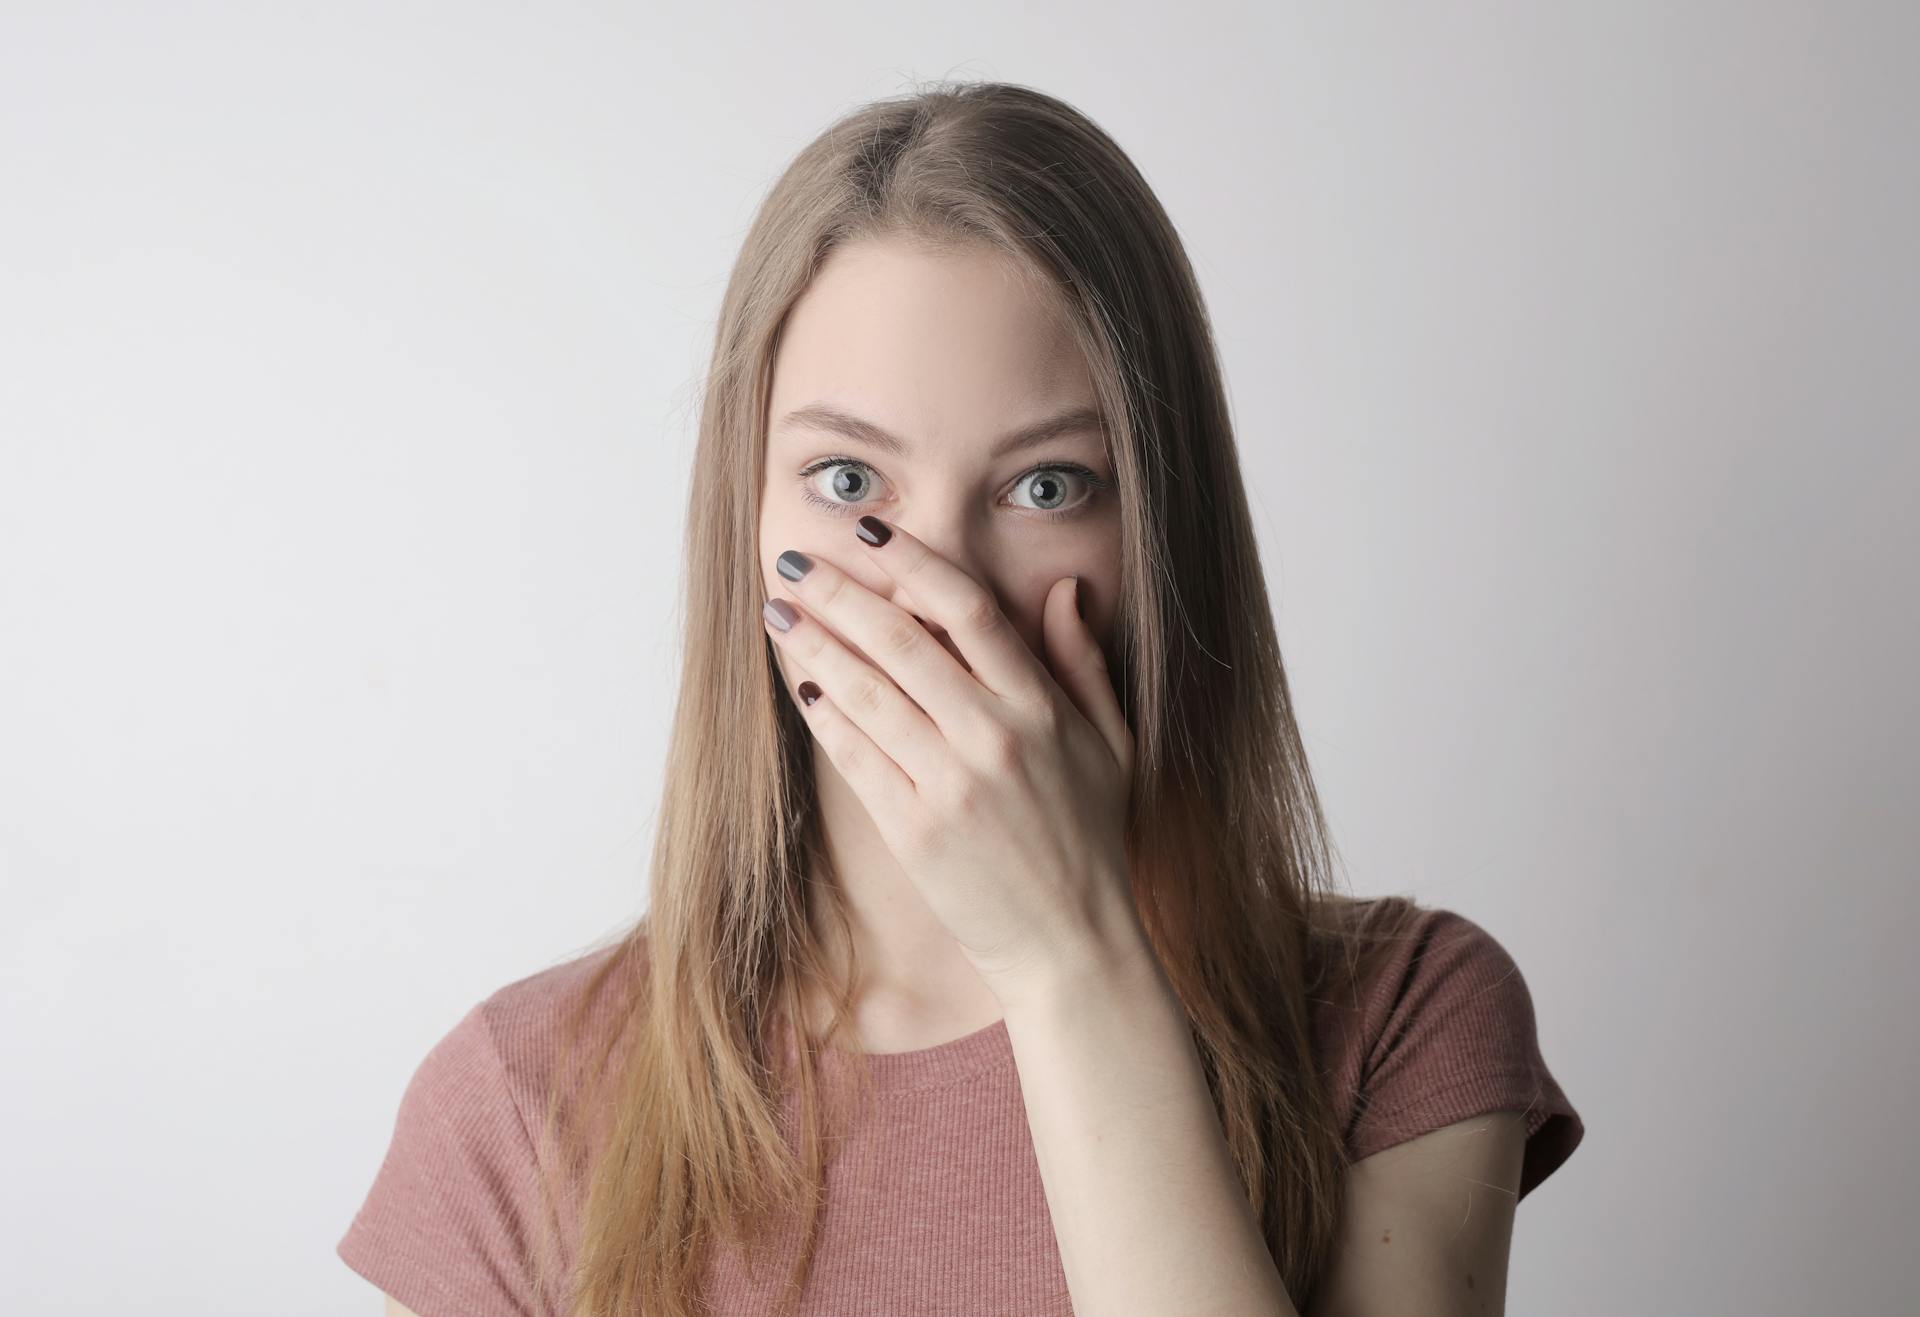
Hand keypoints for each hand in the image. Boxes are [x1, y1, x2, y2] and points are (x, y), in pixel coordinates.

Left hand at [761, 514, 1140, 1001]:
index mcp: (1040, 707)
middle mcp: (992, 737)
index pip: (967, 609)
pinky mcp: (913, 830)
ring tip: (779, 614)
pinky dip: (824, 716)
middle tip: (796, 561)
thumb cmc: (1092, 839)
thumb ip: (1082, 663)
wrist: (1072, 943)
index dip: (912, 562)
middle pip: (898, 640)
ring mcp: (948, 784)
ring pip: (864, 692)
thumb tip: (1064, 588)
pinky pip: (854, 756)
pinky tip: (802, 686)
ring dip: (813, 646)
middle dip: (838, 592)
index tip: (870, 532)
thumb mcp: (1110, 743)